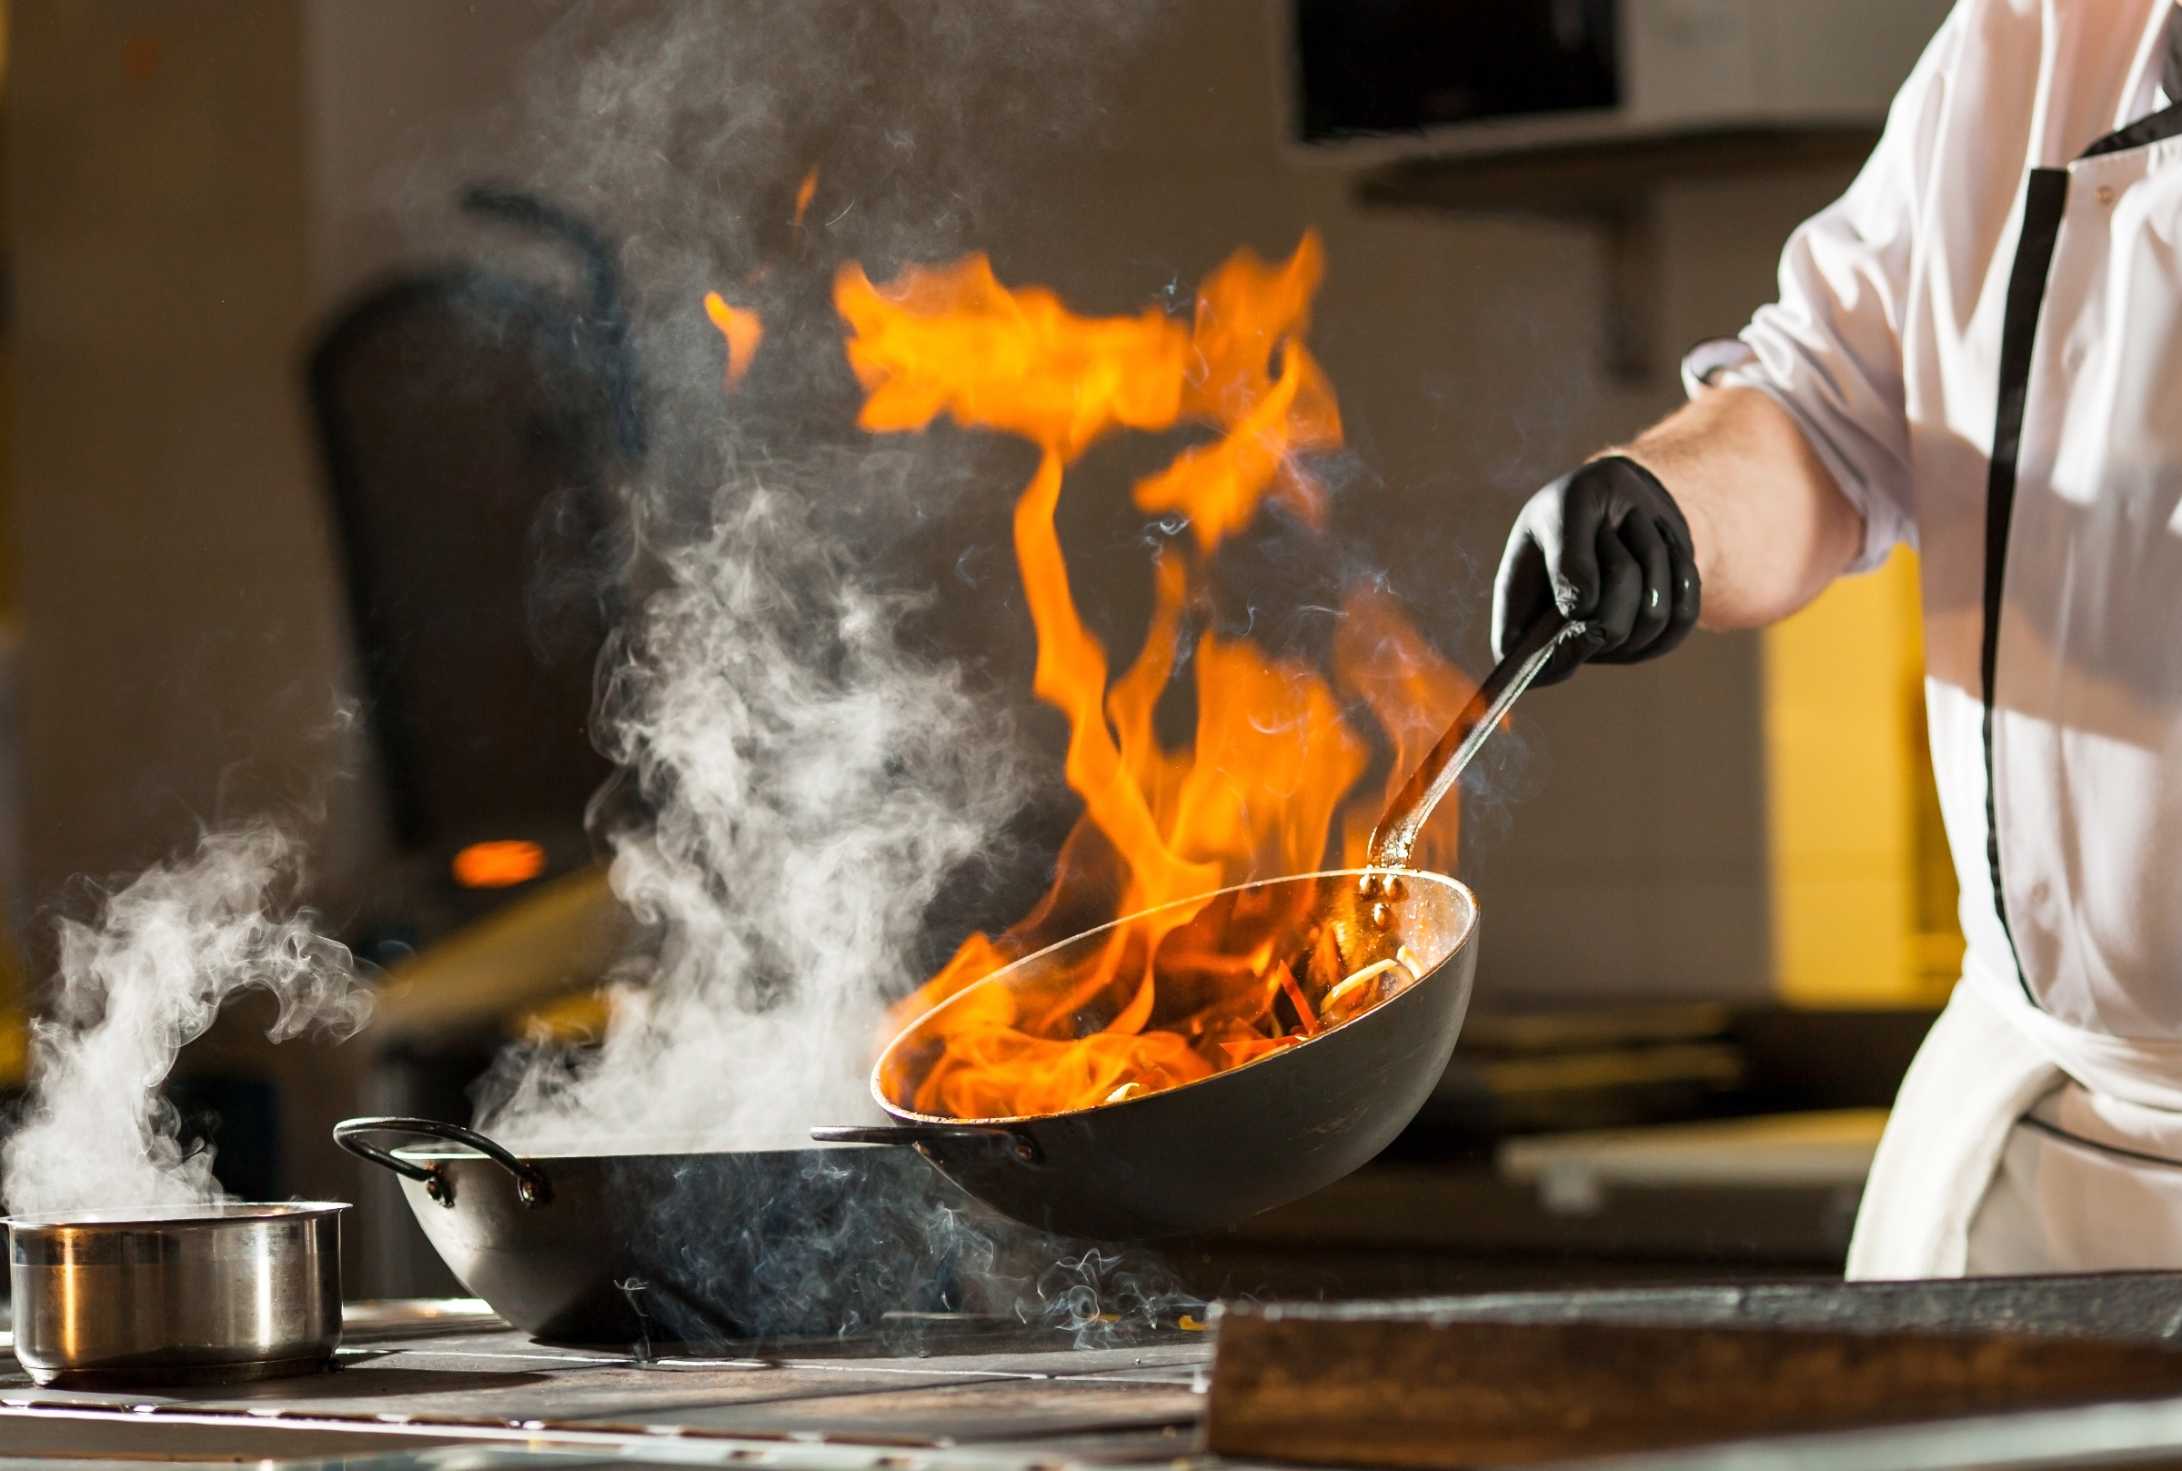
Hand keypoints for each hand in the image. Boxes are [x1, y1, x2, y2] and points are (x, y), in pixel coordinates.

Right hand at [1492, 454, 1701, 684]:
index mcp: (1521, 619)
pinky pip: (1683, 616)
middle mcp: (1564, 643)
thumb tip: (1580, 610)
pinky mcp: (1652, 639)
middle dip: (1619, 568)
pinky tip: (1664, 545)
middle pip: (1611, 631)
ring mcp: (1611, 647)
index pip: (1536, 668)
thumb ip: (1567, 558)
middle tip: (1605, 530)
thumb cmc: (1579, 501)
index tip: (1583, 616)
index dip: (1562, 655)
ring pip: (1653, 617)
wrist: (1620, 497)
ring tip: (1631, 525)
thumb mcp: (1566, 509)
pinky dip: (1680, 571)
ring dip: (1652, 558)